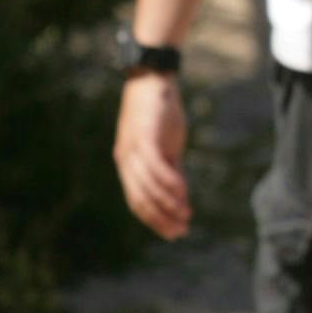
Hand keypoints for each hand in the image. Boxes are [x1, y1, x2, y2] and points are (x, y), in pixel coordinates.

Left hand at [114, 71, 191, 236]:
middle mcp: (126, 160)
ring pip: (146, 187)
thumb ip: (172, 171)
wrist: (153, 78)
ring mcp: (133, 149)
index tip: (174, 233)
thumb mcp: (168, 147)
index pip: (137, 201)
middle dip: (160, 219)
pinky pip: (154, 167)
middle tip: (180, 232)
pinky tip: (182, 194)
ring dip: (167, 205)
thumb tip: (181, 198)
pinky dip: (168, 182)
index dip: (155, 220)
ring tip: (185, 215)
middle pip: (140, 199)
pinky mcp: (144, 137)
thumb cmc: (161, 113)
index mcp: (128, 165)